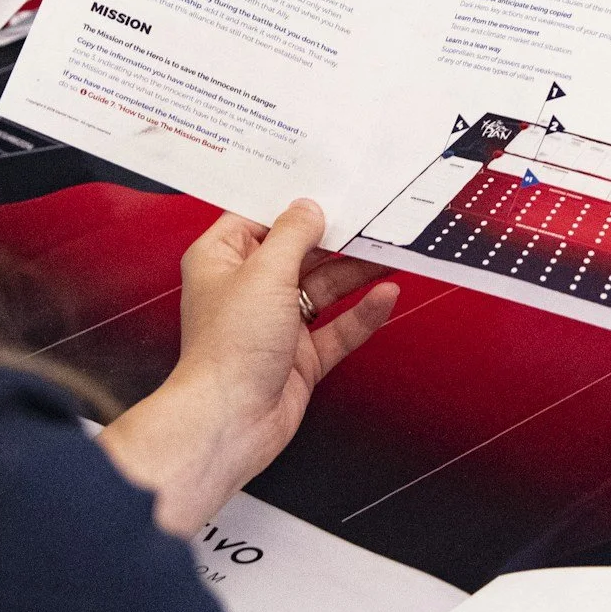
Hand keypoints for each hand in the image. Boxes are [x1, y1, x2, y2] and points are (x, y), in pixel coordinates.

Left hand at [99, 200, 400, 536]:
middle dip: (336, 239)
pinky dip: (362, 314)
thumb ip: (293, 235)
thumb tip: (309, 209)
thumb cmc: (228, 350)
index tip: (329, 190)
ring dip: (355, 272)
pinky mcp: (300, 357)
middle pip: (299, 254)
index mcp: (221, 260)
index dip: (294, 206)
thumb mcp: (264, 273)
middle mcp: (247, 290)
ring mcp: (276, 324)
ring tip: (389, 252)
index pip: (260, 219)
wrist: (230, 421)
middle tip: (373, 220)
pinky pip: (337, 328)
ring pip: (323, 289)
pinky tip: (384, 296)